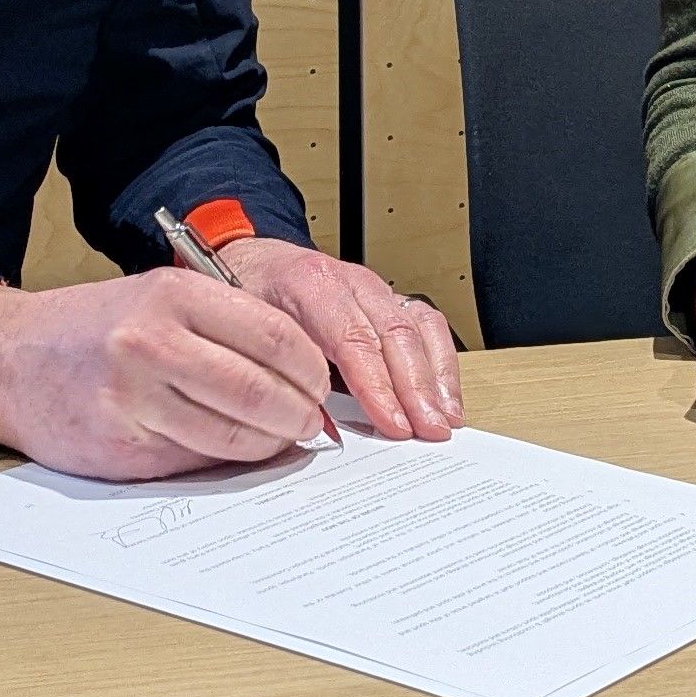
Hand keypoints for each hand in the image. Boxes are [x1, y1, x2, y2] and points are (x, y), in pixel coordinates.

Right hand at [0, 270, 335, 478]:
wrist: (9, 359)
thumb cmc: (90, 329)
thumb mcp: (156, 297)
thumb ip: (221, 324)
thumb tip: (297, 369)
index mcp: (172, 295)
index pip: (274, 335)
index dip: (310, 367)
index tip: (319, 382)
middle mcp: (152, 342)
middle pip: (260, 390)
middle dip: (298, 413)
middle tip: (308, 420)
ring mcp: (134, 398)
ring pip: (233, 434)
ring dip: (269, 443)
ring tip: (277, 437)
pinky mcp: (122, 445)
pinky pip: (195, 458)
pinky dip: (224, 458)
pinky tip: (230, 447)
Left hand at [214, 237, 461, 441]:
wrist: (256, 264)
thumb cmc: (249, 301)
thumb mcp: (249, 337)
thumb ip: (282, 377)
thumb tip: (318, 430)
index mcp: (310, 285)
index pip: (353, 338)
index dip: (377, 385)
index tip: (393, 424)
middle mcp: (350, 282)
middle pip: (395, 334)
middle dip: (415, 389)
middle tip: (427, 431)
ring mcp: (376, 289)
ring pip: (420, 327)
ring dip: (436, 379)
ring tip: (445, 420)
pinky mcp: (392, 299)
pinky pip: (428, 325)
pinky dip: (442, 364)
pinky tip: (446, 399)